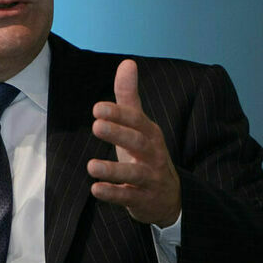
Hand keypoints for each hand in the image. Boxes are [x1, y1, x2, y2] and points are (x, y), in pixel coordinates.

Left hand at [88, 59, 180, 227]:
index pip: (136, 121)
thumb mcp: (139, 126)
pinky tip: (96, 189)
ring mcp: (150, 179)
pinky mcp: (143, 200)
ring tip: (91, 166)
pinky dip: (113, 194)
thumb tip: (127, 62)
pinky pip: (128, 197)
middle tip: (96, 126)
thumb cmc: (146, 155)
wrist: (170, 197)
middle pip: (138, 143)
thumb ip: (129, 97)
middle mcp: (153, 155)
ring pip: (134, 174)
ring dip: (113, 170)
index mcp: (150, 134)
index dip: (118, 114)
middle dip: (118, 134)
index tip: (97, 108)